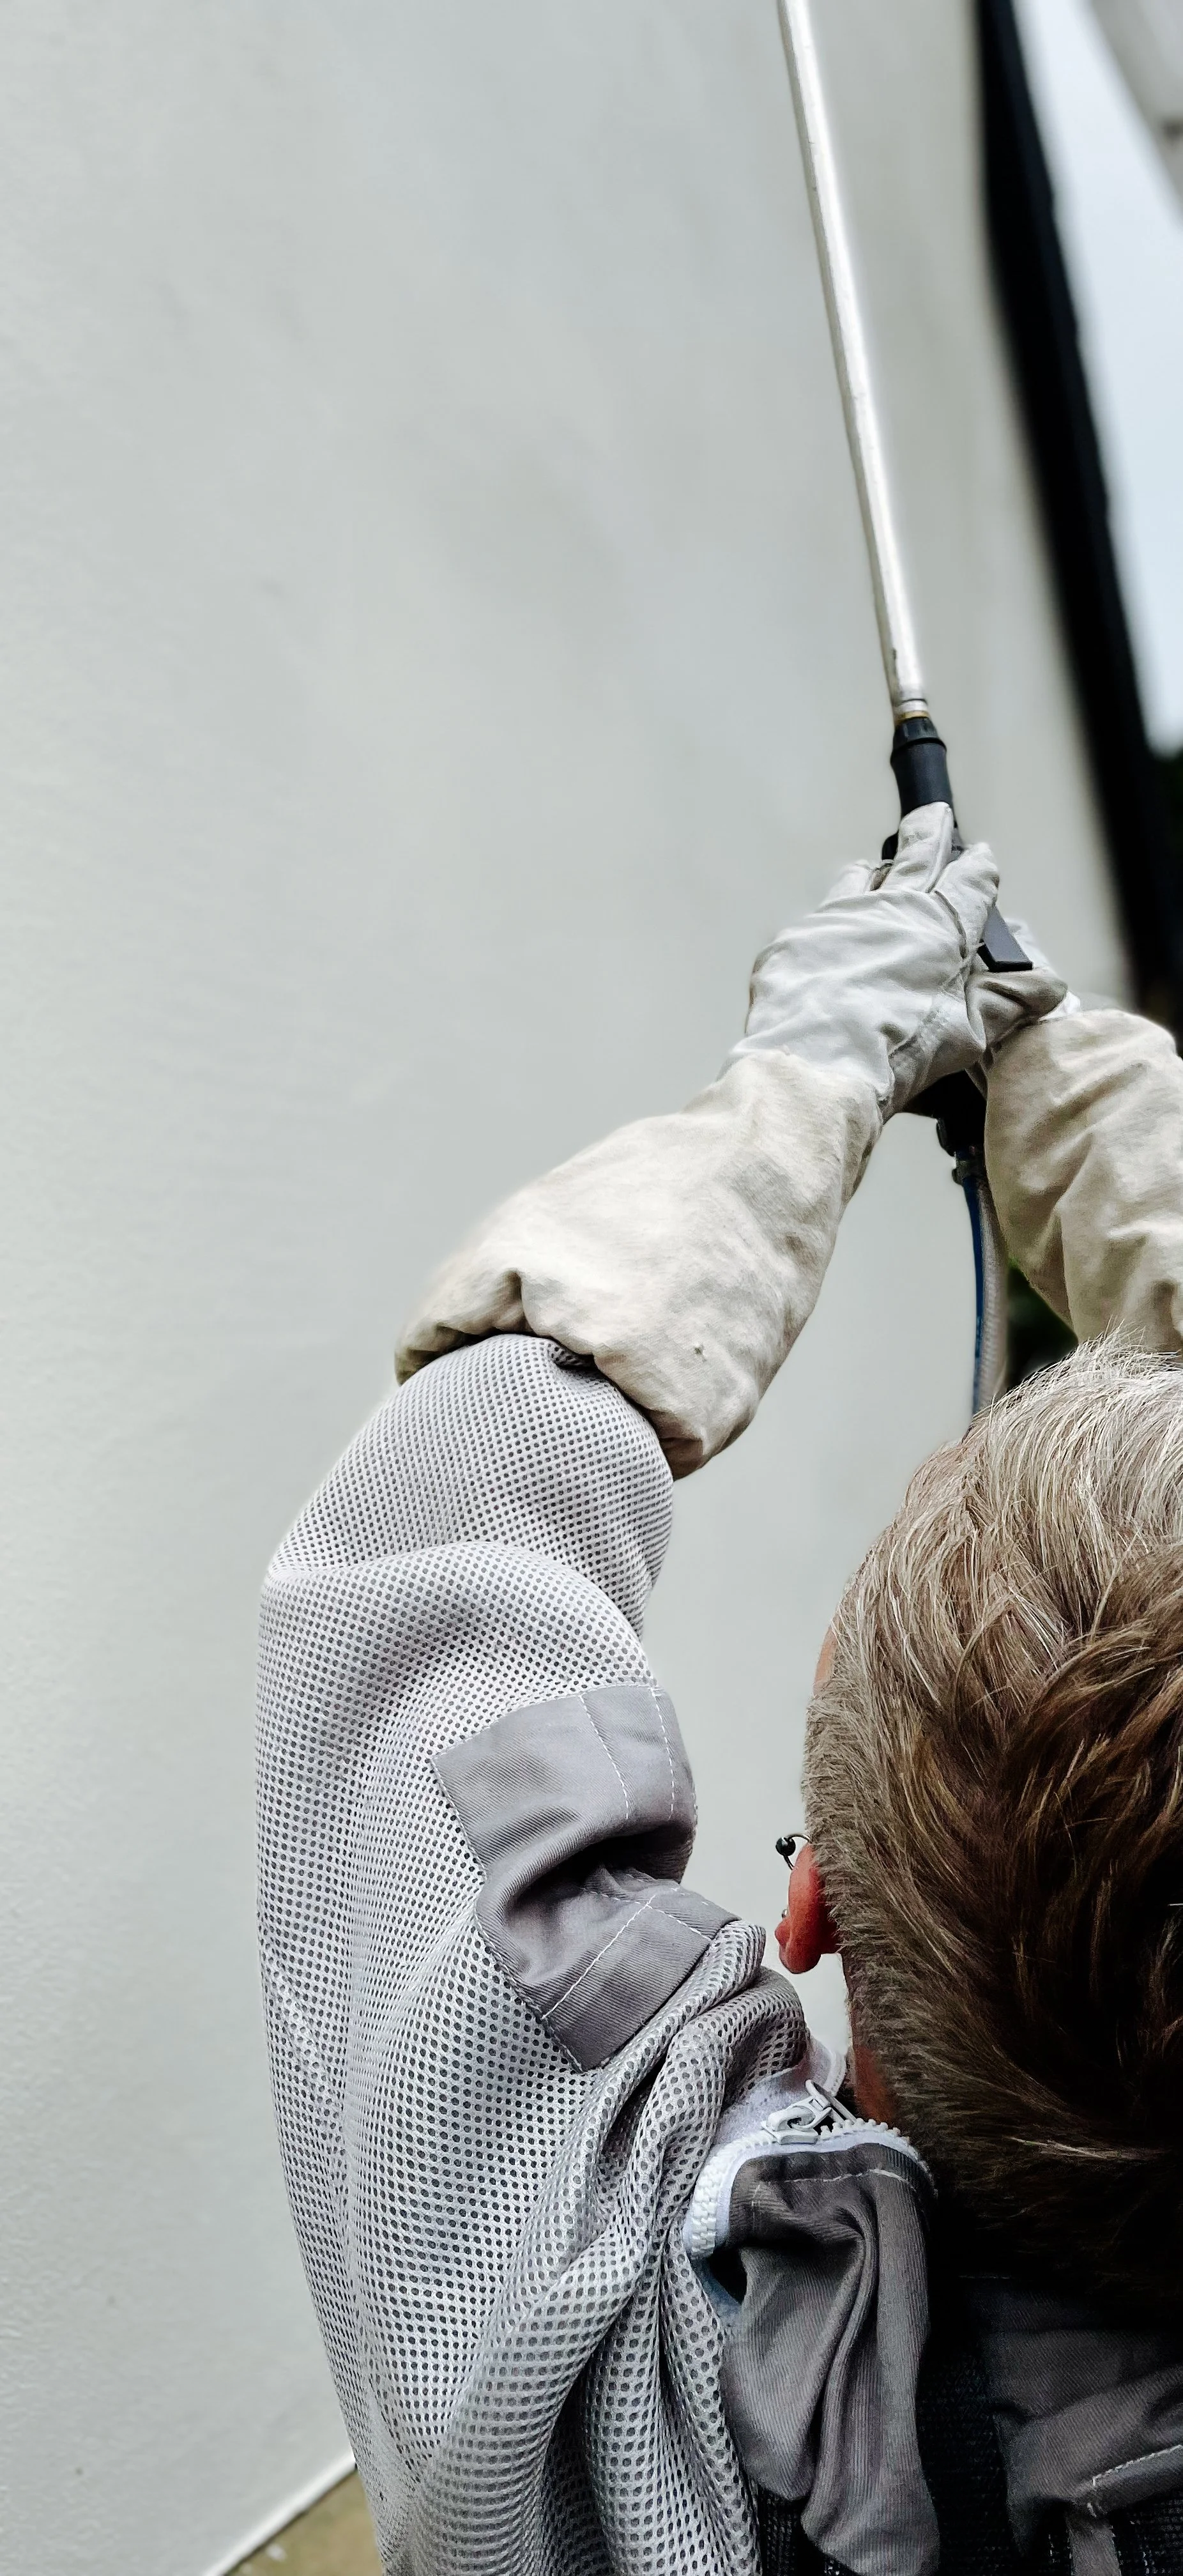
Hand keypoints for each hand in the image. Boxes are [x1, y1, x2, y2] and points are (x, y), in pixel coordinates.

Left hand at [728, 804, 1063, 1114]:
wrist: (816, 1062)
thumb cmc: (896, 1048)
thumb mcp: (969, 1031)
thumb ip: (1007, 1000)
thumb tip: (1046, 984)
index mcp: (942, 927)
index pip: (971, 882)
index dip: (979, 868)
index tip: (982, 857)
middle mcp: (892, 909)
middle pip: (917, 856)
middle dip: (929, 833)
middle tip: (933, 816)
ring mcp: (840, 918)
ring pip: (862, 878)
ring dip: (875, 873)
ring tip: (876, 870)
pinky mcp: (798, 939)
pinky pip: (818, 920)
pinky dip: (830, 924)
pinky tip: (828, 939)